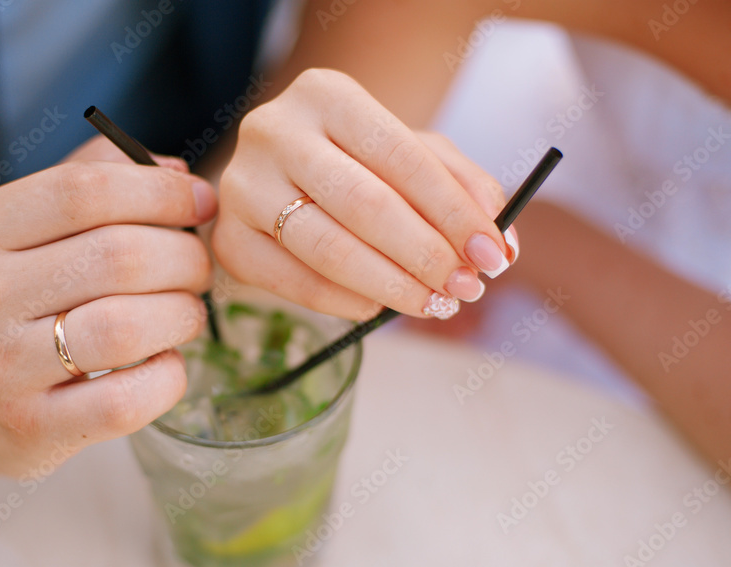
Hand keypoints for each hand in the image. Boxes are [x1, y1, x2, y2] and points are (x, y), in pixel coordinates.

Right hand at [0, 137, 216, 482]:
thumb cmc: (18, 301)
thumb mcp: (30, 230)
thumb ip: (96, 181)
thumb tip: (177, 173)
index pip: (85, 192)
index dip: (161, 192)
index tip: (201, 202)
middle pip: (119, 257)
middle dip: (185, 258)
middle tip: (198, 269)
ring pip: (127, 327)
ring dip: (182, 314)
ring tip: (185, 312)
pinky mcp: (31, 427)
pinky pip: (128, 399)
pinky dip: (168, 376)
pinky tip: (163, 362)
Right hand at [212, 68, 517, 320]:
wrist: (279, 170)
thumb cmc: (356, 162)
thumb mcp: (411, 154)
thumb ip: (462, 187)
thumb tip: (501, 246)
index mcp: (325, 95)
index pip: (402, 157)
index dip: (454, 212)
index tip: (493, 255)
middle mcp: (274, 132)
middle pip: (365, 206)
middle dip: (426, 255)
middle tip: (465, 288)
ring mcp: (242, 187)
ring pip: (329, 249)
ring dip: (392, 287)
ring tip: (433, 303)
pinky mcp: (229, 240)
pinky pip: (295, 284)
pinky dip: (345, 303)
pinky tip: (378, 309)